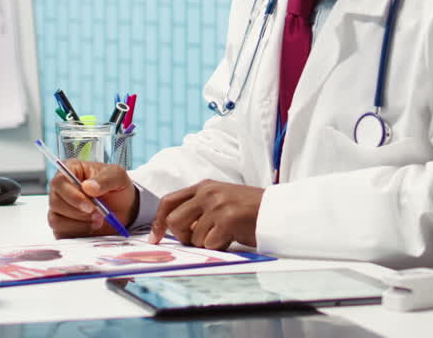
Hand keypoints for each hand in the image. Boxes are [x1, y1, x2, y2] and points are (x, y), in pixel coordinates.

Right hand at [47, 160, 137, 238]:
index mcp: (71, 170)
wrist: (124, 209)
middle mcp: (61, 189)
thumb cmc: (117, 188)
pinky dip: (79, 232)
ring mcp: (59, 208)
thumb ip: (105, 179)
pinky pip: (61, 232)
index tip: (89, 205)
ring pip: (56, 219)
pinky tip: (92, 227)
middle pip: (55, 202)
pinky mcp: (62, 226)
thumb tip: (88, 187)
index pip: (59, 182)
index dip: (71, 195)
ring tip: (98, 220)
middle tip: (99, 214)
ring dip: (80, 223)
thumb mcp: (118, 177)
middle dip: (78, 212)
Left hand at [149, 180, 263, 249]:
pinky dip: (219, 247)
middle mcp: (207, 193)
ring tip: (223, 236)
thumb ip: (198, 208)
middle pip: (175, 221)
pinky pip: (211, 244)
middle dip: (182, 237)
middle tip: (196, 240)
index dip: (159, 222)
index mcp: (203, 186)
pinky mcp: (228, 220)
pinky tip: (232, 238)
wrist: (277, 210)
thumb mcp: (220, 199)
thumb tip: (174, 228)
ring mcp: (217, 206)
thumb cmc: (249, 210)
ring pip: (194, 236)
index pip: (169, 201)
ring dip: (206, 243)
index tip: (154, 238)